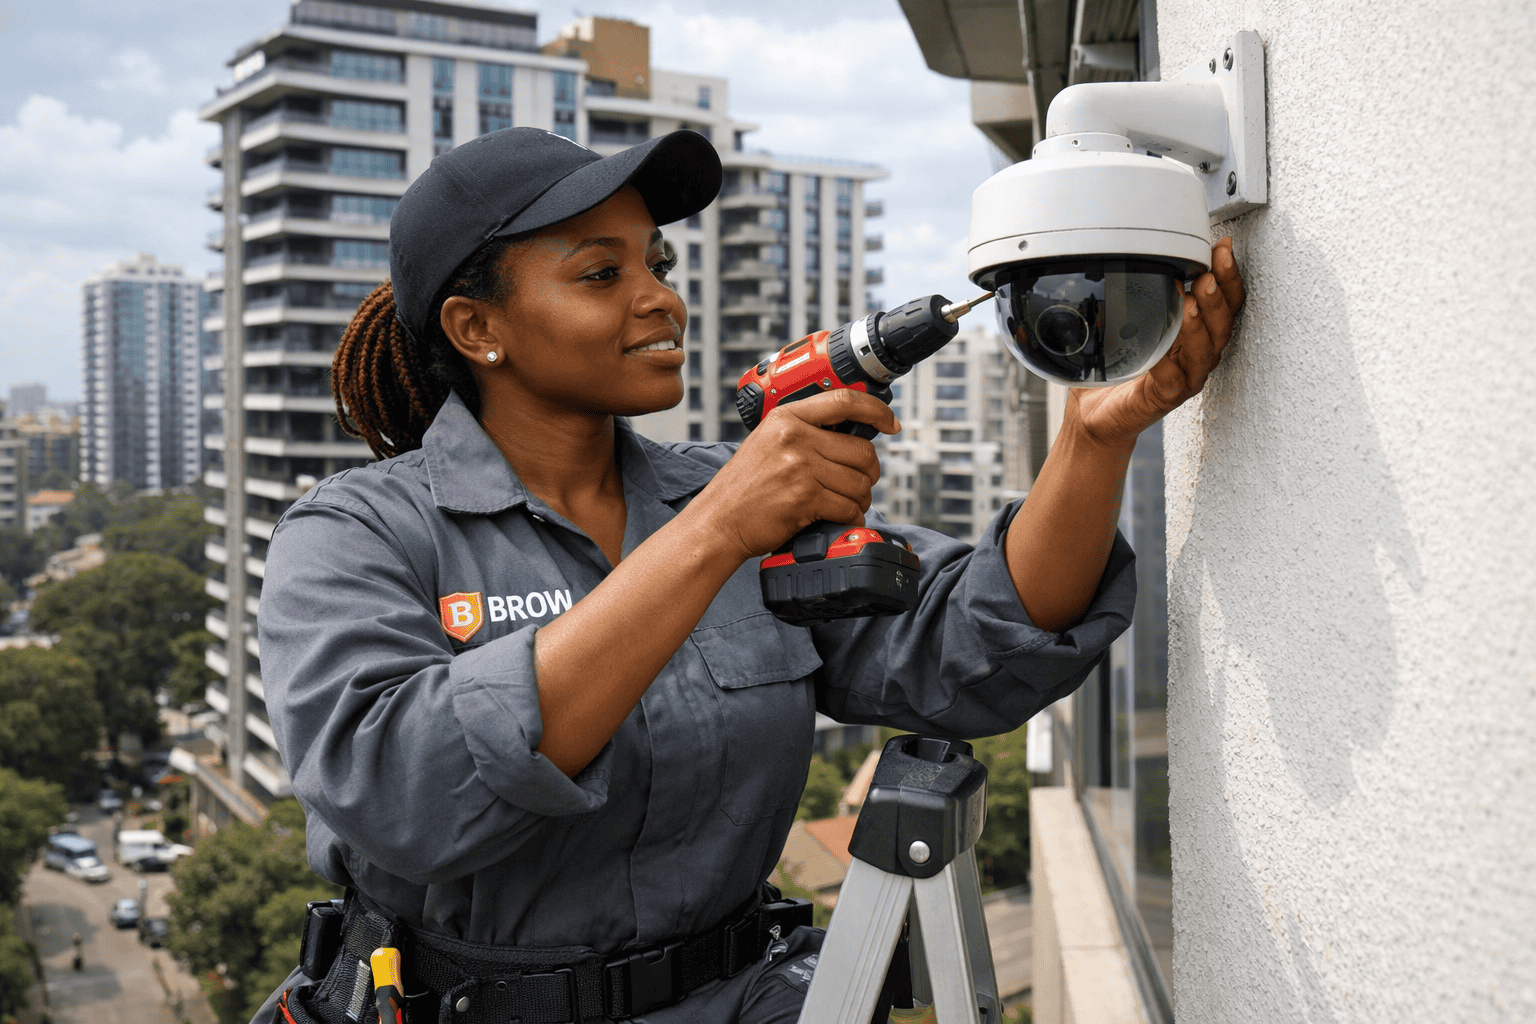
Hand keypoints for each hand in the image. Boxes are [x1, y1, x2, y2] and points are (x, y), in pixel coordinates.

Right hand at [693, 389, 898, 559]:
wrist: (718, 521)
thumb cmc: (743, 488)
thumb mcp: (767, 443)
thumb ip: (802, 433)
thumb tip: (850, 435)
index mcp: (786, 418)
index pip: (844, 400)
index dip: (875, 410)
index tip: (890, 422)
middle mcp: (794, 438)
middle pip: (862, 451)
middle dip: (869, 474)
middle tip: (860, 484)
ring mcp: (799, 467)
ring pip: (859, 483)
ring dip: (860, 500)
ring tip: (845, 504)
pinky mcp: (804, 498)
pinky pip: (848, 507)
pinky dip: (850, 517)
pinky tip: (838, 518)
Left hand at [1071, 237, 1245, 447]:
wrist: (1095, 411)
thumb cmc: (1117, 363)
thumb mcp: (1129, 319)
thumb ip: (1142, 291)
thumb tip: (1135, 250)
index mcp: (1198, 332)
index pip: (1225, 301)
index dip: (1228, 275)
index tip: (1223, 248)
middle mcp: (1199, 354)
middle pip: (1222, 324)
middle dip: (1219, 295)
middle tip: (1209, 272)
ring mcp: (1186, 376)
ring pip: (1204, 350)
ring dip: (1199, 323)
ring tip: (1191, 300)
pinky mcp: (1167, 396)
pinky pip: (1173, 376)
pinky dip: (1168, 358)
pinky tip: (1161, 343)